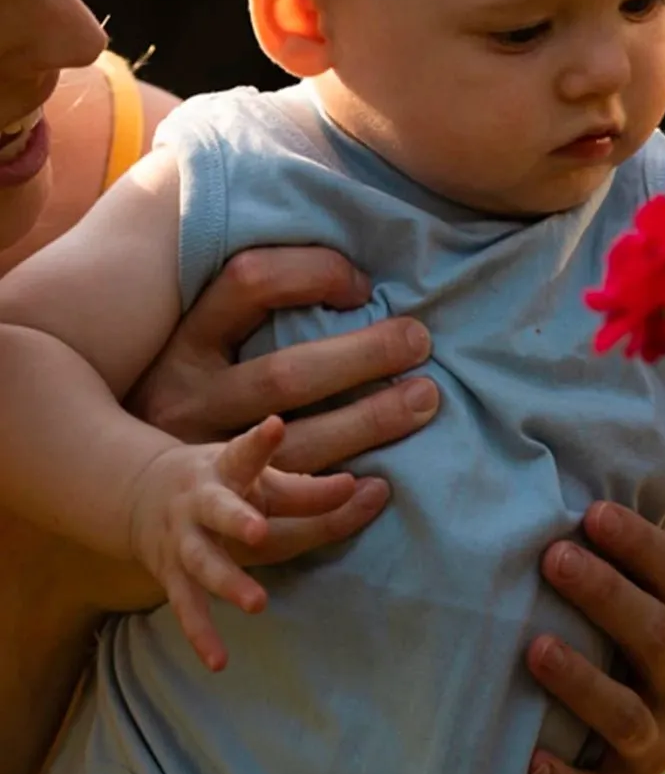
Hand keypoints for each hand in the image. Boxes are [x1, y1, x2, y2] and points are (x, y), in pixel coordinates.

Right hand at [127, 245, 440, 549]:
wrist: (132, 482)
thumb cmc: (194, 388)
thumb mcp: (202, 337)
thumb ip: (257, 299)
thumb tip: (350, 266)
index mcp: (185, 341)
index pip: (249, 282)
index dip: (313, 273)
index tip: (364, 284)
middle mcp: (189, 397)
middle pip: (285, 374)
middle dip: (361, 356)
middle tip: (419, 341)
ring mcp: (205, 458)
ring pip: (297, 445)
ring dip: (367, 424)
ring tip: (423, 401)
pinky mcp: (227, 507)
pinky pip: (292, 507)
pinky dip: (341, 500)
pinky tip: (385, 485)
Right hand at [129, 417, 351, 671]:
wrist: (139, 496)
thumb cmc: (223, 482)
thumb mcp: (254, 472)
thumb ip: (307, 487)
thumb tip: (375, 492)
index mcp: (224, 468)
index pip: (246, 455)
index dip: (262, 444)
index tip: (274, 426)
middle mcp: (200, 503)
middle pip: (220, 511)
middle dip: (237, 520)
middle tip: (257, 530)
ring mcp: (184, 541)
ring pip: (204, 562)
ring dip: (229, 583)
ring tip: (258, 603)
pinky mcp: (173, 576)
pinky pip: (188, 607)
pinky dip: (201, 635)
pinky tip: (220, 662)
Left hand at [526, 503, 664, 773]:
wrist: (578, 764)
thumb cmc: (575, 656)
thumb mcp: (588, 611)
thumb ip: (580, 558)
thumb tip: (531, 472)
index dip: (640, 544)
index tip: (590, 512)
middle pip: (656, 636)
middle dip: (608, 595)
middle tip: (553, 557)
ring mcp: (651, 747)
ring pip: (628, 715)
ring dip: (584, 681)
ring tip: (534, 650)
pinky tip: (528, 761)